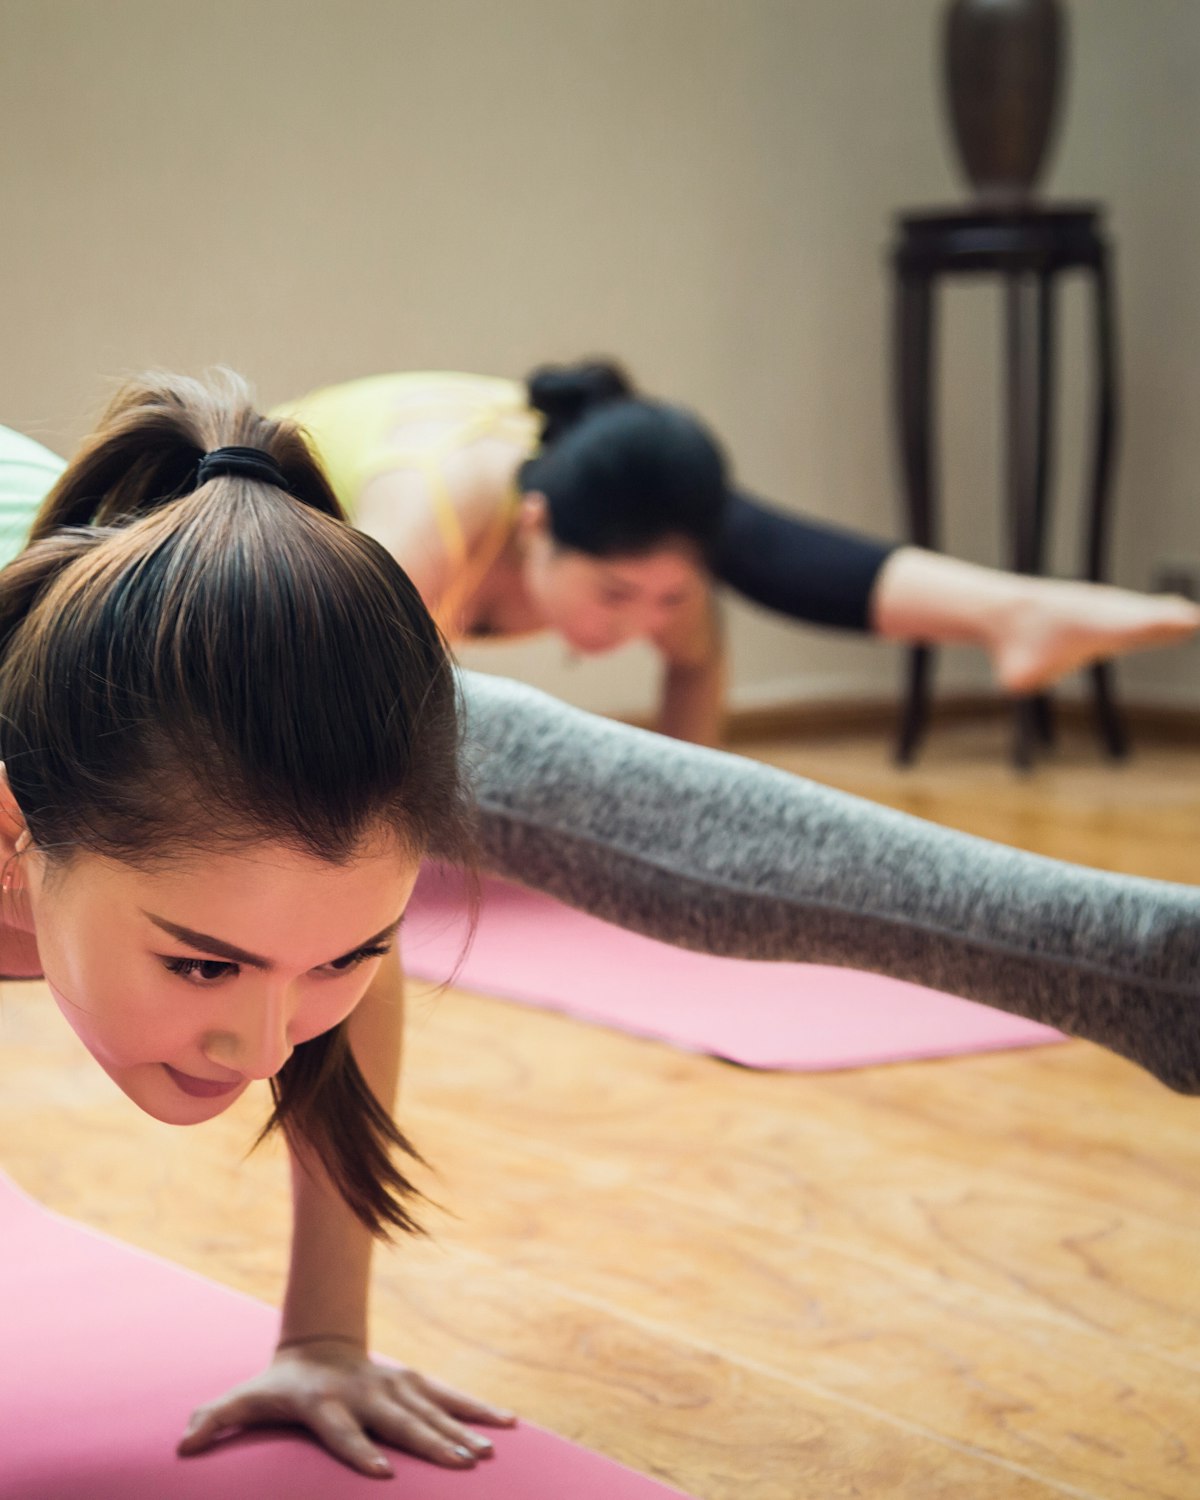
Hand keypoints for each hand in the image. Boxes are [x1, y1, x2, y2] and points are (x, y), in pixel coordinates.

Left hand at [176, 1337, 516, 1477]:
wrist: (319, 1344)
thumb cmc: (280, 1384)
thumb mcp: (246, 1397)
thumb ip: (217, 1418)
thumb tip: (182, 1443)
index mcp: (326, 1403)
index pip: (343, 1431)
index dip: (359, 1451)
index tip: (383, 1472)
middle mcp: (367, 1393)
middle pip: (400, 1421)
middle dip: (431, 1443)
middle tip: (461, 1466)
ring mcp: (395, 1387)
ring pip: (432, 1409)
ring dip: (460, 1431)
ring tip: (486, 1454)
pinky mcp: (414, 1384)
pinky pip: (451, 1397)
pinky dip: (478, 1408)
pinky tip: (507, 1423)